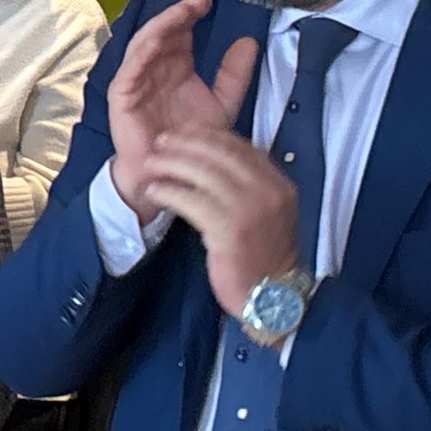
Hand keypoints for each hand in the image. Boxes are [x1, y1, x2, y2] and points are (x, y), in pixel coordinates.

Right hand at [104, 0, 258, 225]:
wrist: (170, 175)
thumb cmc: (191, 142)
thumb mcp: (222, 103)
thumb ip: (234, 75)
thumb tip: (249, 42)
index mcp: (175, 67)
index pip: (181, 32)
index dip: (192, 14)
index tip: (210, 1)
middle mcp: (154, 68)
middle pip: (163, 31)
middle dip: (179, 13)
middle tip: (198, 1)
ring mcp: (136, 79)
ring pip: (145, 42)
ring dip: (162, 24)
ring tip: (182, 12)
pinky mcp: (122, 94)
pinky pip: (130, 66)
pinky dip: (143, 50)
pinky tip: (159, 38)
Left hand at [143, 125, 299, 317]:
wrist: (273, 298)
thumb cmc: (264, 257)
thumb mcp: (269, 213)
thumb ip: (250, 185)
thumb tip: (214, 158)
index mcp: (279, 185)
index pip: (240, 147)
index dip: (208, 135)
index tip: (185, 132)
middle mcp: (268, 193)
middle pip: (220, 153)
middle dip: (185, 143)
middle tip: (161, 141)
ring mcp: (250, 210)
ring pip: (203, 173)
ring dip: (172, 164)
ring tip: (152, 163)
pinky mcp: (229, 230)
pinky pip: (191, 200)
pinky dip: (169, 191)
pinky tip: (155, 190)